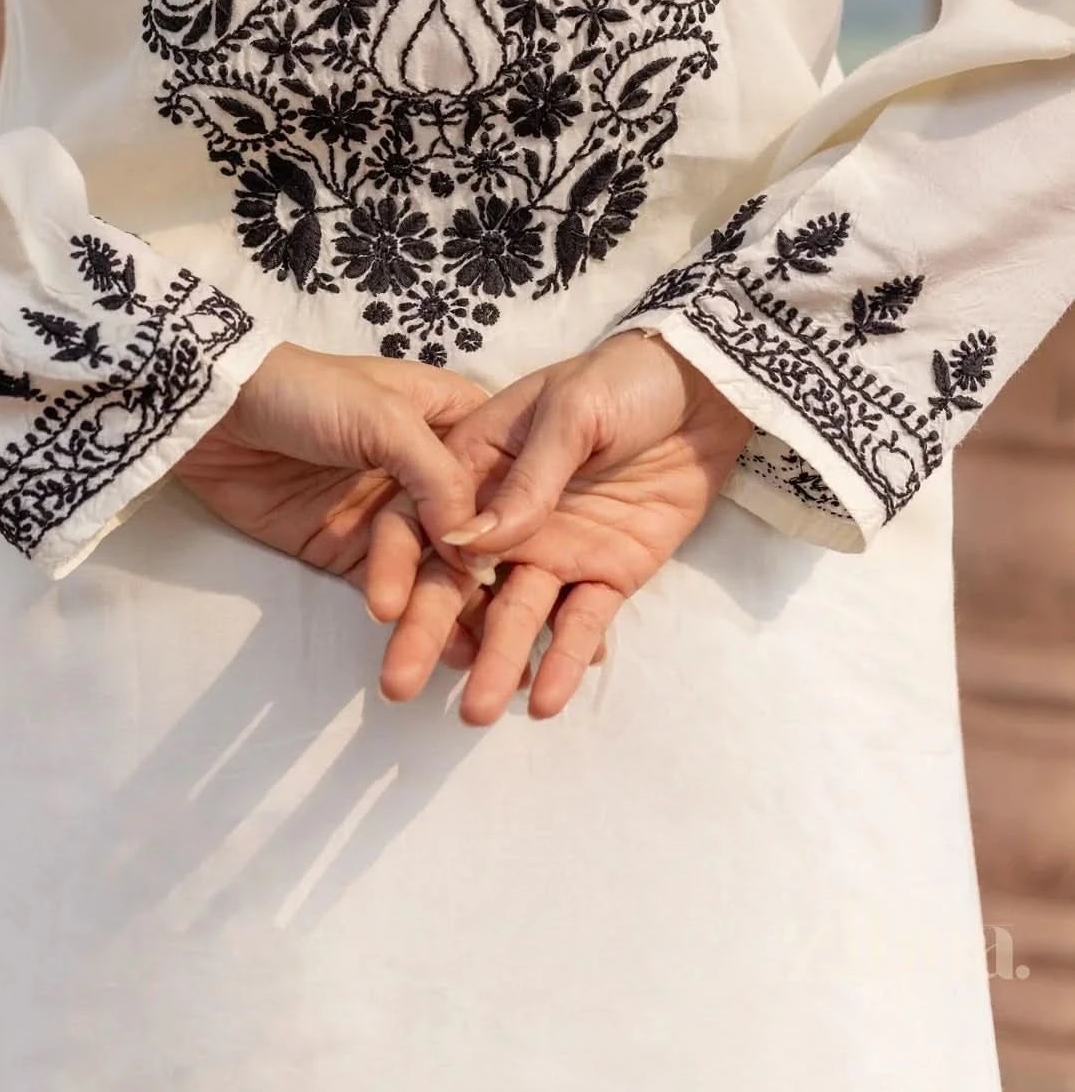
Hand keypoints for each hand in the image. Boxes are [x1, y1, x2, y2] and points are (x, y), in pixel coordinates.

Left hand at [172, 342, 497, 675]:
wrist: (213, 411)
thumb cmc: (306, 392)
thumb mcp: (386, 418)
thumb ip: (437, 478)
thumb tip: (477, 550)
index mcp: (453, 421)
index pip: (504, 480)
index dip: (530, 526)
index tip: (562, 576)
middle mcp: (431, 471)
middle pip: (473, 534)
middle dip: (494, 588)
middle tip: (520, 643)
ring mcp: (391, 514)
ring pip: (436, 571)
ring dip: (459, 615)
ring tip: (485, 663)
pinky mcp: (351, 552)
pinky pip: (393, 591)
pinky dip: (417, 622)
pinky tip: (448, 655)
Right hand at [369, 331, 753, 724]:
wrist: (708, 390)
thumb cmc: (623, 381)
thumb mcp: (570, 412)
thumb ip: (527, 480)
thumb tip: (468, 542)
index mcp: (481, 464)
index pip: (425, 519)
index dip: (399, 563)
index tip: (383, 608)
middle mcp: (508, 518)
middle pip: (459, 580)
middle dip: (429, 631)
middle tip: (400, 684)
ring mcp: (557, 550)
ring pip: (515, 614)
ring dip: (493, 660)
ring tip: (475, 711)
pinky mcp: (608, 575)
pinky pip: (582, 623)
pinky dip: (563, 660)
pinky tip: (545, 700)